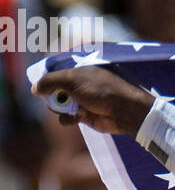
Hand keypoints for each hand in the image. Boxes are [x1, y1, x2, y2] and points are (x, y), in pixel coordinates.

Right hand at [30, 66, 154, 136]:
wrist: (125, 111)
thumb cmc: (101, 89)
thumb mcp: (71, 79)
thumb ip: (50, 81)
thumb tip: (34, 88)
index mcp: (78, 70)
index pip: (56, 72)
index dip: (47, 78)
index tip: (42, 84)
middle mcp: (79, 85)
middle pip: (54, 90)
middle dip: (53, 95)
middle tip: (57, 98)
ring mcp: (82, 101)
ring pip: (59, 105)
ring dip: (61, 108)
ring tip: (73, 108)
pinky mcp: (86, 117)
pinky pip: (68, 118)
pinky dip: (69, 119)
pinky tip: (78, 118)